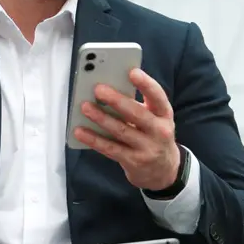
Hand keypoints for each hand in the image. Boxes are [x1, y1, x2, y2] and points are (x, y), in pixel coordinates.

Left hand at [72, 68, 179, 190]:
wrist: (163, 171)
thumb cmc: (153, 135)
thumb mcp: (154, 118)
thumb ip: (137, 105)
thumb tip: (108, 90)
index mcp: (164, 114)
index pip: (158, 96)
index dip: (146, 84)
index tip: (132, 72)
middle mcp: (159, 131)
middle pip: (137, 113)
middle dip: (116, 100)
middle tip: (98, 89)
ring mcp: (147, 148)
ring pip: (121, 131)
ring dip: (101, 118)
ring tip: (84, 107)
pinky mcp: (133, 161)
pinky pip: (110, 148)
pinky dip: (93, 139)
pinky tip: (80, 131)